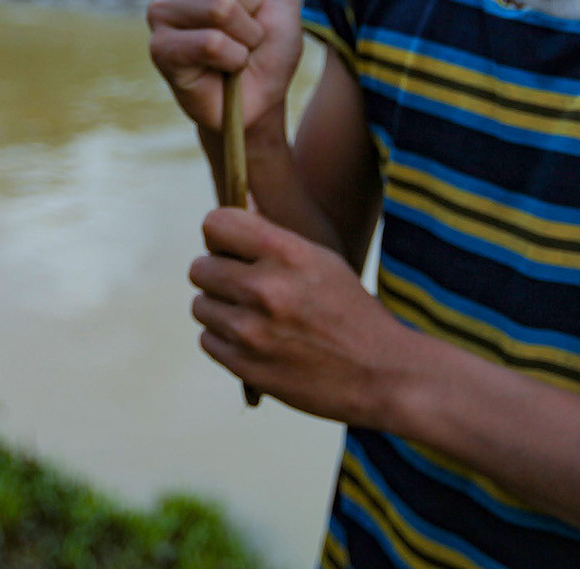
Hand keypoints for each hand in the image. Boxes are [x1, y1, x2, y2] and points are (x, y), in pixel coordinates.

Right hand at [147, 0, 303, 137]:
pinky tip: (228, 68)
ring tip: (241, 49)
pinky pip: (210, 42)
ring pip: (218, 7)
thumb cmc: (269, 44)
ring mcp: (161, 17)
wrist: (263, 99)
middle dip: (250, 0)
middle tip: (250, 24)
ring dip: (247, 35)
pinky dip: (235, 58)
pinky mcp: (161, 51)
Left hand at [189, 206, 420, 426]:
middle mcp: (265, 288)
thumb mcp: (321, 260)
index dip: (219, 235)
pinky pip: (207, 340)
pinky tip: (254, 340)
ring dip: (220, 309)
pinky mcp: (245, 366)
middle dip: (217, 274)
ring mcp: (251, 330)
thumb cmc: (351, 311)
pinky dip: (225, 340)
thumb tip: (239, 204)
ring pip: (200, 305)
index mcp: (287, 253)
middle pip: (199, 267)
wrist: (380, 374)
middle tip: (243, 286)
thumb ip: (273, 235)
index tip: (230, 247)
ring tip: (253, 316)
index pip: (215, 223)